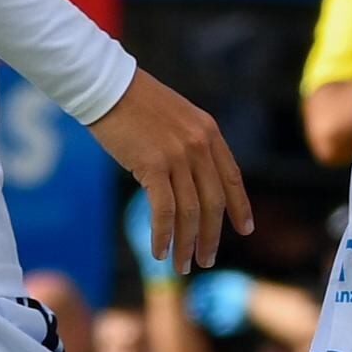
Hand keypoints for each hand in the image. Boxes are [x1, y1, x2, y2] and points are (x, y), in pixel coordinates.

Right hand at [89, 68, 250, 270]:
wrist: (105, 86)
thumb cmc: (133, 102)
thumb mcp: (176, 118)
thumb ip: (190, 145)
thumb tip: (192, 181)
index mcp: (209, 132)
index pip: (232, 177)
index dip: (240, 206)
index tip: (245, 229)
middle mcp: (199, 145)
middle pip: (213, 202)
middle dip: (211, 236)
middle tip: (206, 260)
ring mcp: (178, 155)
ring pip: (190, 212)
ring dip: (186, 244)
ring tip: (182, 265)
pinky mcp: (153, 165)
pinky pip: (164, 211)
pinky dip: (163, 236)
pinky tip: (159, 252)